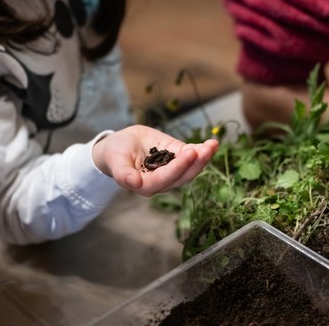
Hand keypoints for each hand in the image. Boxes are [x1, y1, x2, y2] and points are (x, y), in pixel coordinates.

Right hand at [92, 125, 218, 195]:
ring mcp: (172, 171)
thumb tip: (135, 183)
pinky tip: (213, 143)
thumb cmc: (115, 154)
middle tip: (206, 149)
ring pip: (191, 169)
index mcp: (147, 185)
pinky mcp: (177, 158)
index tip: (189, 152)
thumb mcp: (115, 161)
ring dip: (203, 158)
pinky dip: (203, 151)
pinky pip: (192, 157)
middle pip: (184, 176)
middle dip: (197, 163)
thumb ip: (123, 174)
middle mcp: (162, 182)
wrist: (120, 145)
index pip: (166, 178)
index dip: (179, 167)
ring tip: (212, 145)